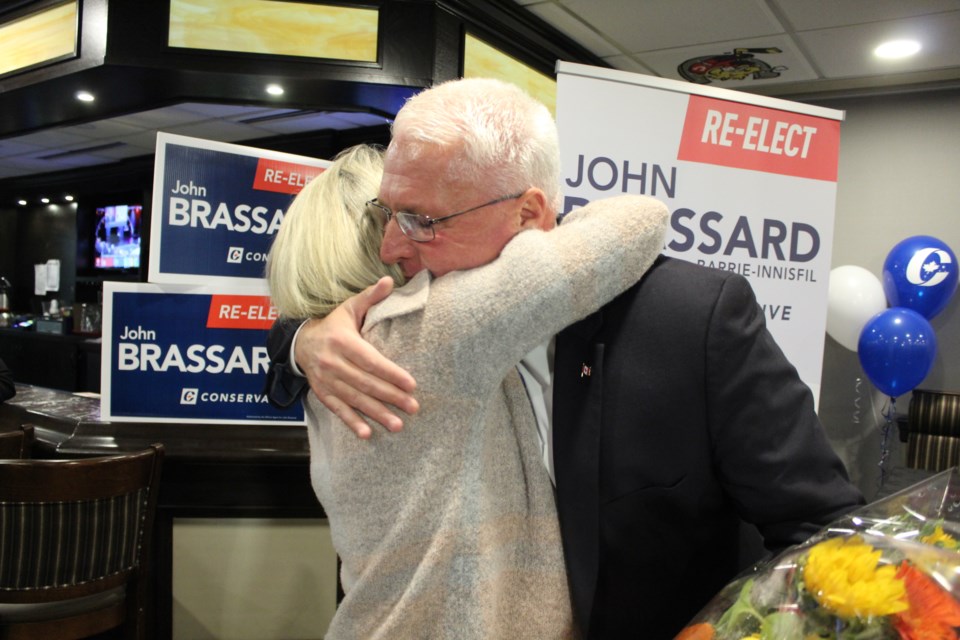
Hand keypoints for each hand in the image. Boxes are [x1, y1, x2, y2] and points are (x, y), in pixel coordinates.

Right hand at [295, 277, 418, 437]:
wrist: (300, 342)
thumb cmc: (333, 324)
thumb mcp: (349, 307)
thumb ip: (370, 297)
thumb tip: (389, 280)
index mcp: (341, 341)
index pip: (370, 360)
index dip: (390, 373)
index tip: (411, 384)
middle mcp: (332, 362)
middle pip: (365, 383)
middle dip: (390, 397)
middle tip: (413, 407)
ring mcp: (326, 380)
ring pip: (354, 399)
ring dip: (376, 413)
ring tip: (398, 425)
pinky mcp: (322, 393)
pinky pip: (338, 410)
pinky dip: (352, 422)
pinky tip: (367, 434)